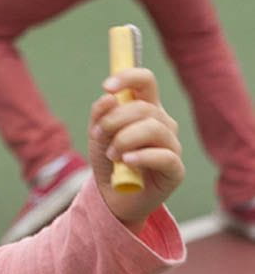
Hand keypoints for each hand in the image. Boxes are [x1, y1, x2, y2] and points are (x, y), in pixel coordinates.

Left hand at [87, 67, 183, 231]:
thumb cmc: (108, 159)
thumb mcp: (97, 133)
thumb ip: (100, 113)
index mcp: (146, 109)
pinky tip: (126, 162)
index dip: (128, 78)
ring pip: (153, 128)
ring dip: (124, 140)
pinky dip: (141, 157)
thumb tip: (109, 97)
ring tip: (112, 155)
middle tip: (97, 135)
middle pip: (144, 108)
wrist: (111, 195)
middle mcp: (163, 123)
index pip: (146, 81)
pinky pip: (163, 156)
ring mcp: (172, 145)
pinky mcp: (175, 169)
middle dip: (114, 120)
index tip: (106, 86)